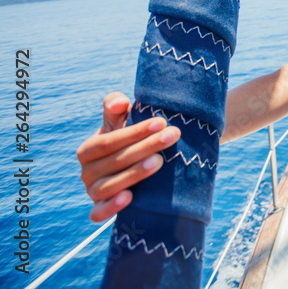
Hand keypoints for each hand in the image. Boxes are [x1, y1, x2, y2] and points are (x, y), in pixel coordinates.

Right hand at [76, 92, 179, 221]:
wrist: (136, 167)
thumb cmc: (130, 139)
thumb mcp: (122, 121)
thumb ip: (116, 107)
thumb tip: (119, 102)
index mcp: (89, 149)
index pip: (110, 140)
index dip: (134, 132)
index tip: (162, 122)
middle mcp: (87, 172)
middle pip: (114, 161)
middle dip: (144, 147)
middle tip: (171, 136)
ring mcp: (92, 192)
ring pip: (108, 186)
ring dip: (133, 174)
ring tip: (158, 161)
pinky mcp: (99, 210)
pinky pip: (99, 213)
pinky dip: (111, 207)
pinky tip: (129, 197)